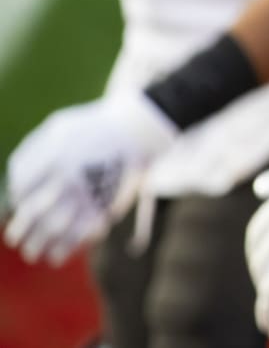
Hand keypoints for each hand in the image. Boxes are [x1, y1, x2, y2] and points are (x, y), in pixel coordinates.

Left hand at [3, 91, 175, 264]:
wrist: (137, 130)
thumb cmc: (94, 128)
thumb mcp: (58, 127)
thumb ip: (33, 151)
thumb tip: (15, 185)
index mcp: (52, 157)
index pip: (21, 186)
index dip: (17, 197)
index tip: (21, 202)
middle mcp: (67, 178)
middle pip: (33, 212)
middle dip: (21, 230)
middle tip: (15, 239)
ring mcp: (87, 193)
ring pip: (55, 228)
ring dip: (40, 245)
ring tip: (33, 254)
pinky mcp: (105, 204)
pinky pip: (83, 232)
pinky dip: (68, 247)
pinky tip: (57, 256)